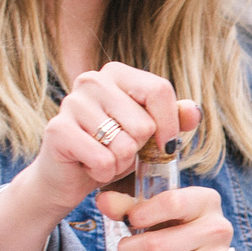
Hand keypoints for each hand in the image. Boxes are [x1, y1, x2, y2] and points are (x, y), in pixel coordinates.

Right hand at [0, 65, 197, 250]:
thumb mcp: (150, 133)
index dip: (170, 125)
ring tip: (105, 158)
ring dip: (120, 163)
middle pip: (144, 124)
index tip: (165, 145)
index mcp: (117, 73)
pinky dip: (103, 173)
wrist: (70, 176)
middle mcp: (92, 80)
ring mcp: (71, 102)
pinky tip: (90, 166)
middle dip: (138, 149)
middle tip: (119, 150)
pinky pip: (103, 161)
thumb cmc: (113, 149)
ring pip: (124, 145)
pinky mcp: (58, 130)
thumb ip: (173, 119)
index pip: (159, 90)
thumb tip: (193, 111)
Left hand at [96, 181, 238, 250]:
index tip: (128, 221)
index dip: (142, 213)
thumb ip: (129, 206)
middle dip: (129, 250)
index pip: (172, 203)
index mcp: (205, 202)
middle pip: (158, 244)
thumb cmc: (180, 231)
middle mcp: (217, 229)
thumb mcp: (160, 214)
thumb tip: (103, 201)